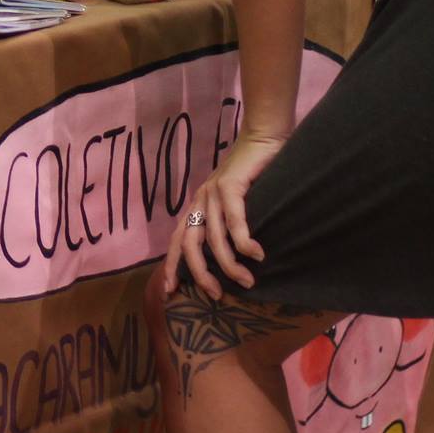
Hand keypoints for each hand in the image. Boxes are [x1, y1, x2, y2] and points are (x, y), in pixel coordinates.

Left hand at [163, 130, 284, 299]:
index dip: (172, 266)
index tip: (170, 291)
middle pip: (190, 245)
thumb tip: (238, 258)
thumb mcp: (237, 203)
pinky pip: (234, 221)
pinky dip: (244, 241)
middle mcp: (200, 201)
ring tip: (247, 280)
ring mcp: (213, 192)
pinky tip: (256, 255)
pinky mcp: (230, 185)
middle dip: (200, 274)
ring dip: (230, 264)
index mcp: (198, 206)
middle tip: (217, 295)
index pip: (178, 240)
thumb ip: (231, 224)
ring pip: (214, 238)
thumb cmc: (254, 174)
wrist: (263, 137)